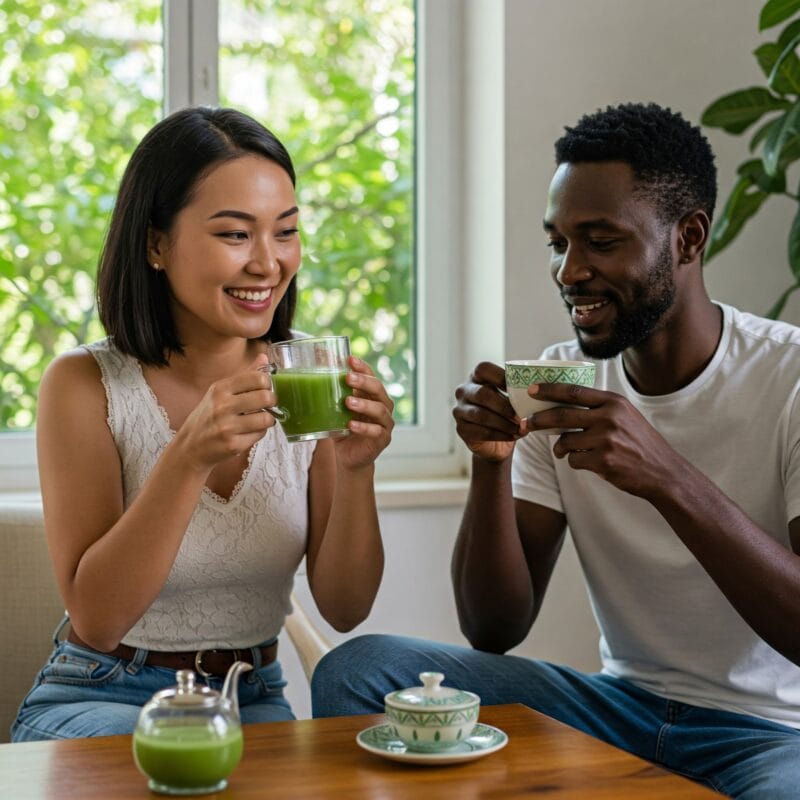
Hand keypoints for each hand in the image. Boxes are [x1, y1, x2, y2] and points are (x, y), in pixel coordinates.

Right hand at [176, 356, 277, 471]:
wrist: (190, 447)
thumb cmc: (208, 417)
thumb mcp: (220, 393)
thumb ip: (244, 376)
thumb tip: (264, 357)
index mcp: (220, 389)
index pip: (257, 378)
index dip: (267, 383)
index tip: (265, 388)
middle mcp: (222, 406)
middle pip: (265, 397)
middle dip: (272, 401)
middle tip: (268, 405)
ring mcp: (227, 427)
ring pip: (266, 418)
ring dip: (267, 419)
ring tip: (259, 419)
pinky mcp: (233, 445)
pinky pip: (260, 435)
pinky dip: (259, 433)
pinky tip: (248, 432)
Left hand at [333, 356, 394, 468]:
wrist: (348, 457)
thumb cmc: (342, 429)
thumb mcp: (334, 409)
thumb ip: (329, 391)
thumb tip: (310, 366)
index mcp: (372, 396)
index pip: (371, 376)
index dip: (363, 367)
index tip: (350, 359)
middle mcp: (382, 406)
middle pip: (378, 389)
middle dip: (363, 382)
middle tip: (348, 377)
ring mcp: (385, 423)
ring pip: (380, 410)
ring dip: (364, 404)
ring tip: (348, 401)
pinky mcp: (383, 440)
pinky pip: (377, 432)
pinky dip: (364, 428)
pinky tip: (351, 425)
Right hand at [453, 362, 522, 462]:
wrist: (495, 442)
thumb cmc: (506, 413)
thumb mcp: (511, 399)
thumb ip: (518, 393)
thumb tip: (535, 394)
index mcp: (476, 377)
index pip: (483, 369)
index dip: (501, 376)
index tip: (520, 388)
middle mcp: (464, 391)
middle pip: (482, 394)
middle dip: (504, 406)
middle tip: (521, 416)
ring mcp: (459, 410)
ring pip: (481, 415)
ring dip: (504, 423)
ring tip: (520, 428)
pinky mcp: (461, 429)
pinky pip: (480, 432)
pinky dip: (500, 435)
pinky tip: (513, 436)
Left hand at [527, 382, 683, 497]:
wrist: (663, 472)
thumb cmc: (639, 443)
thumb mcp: (625, 416)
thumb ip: (599, 409)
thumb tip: (561, 405)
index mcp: (614, 402)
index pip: (574, 391)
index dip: (549, 390)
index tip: (532, 390)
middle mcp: (609, 417)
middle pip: (562, 415)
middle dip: (540, 420)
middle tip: (528, 423)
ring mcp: (606, 440)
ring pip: (565, 441)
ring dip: (560, 448)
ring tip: (563, 451)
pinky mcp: (603, 461)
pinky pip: (574, 460)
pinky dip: (575, 462)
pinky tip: (587, 463)